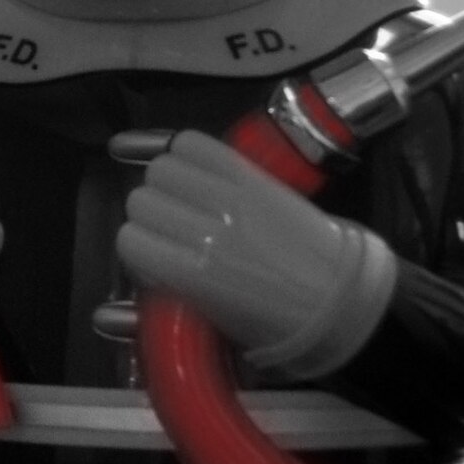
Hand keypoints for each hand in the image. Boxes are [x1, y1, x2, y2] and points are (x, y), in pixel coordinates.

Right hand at [113, 129, 396, 379]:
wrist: (334, 296)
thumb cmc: (272, 319)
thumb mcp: (209, 317)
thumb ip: (167, 284)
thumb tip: (141, 253)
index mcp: (193, 275)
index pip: (129, 239)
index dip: (138, 247)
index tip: (154, 254)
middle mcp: (205, 231)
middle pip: (140, 200)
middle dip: (150, 216)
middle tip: (170, 228)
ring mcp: (228, 197)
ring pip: (161, 169)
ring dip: (165, 183)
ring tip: (185, 198)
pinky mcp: (248, 174)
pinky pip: (193, 144)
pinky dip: (186, 153)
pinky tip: (196, 172)